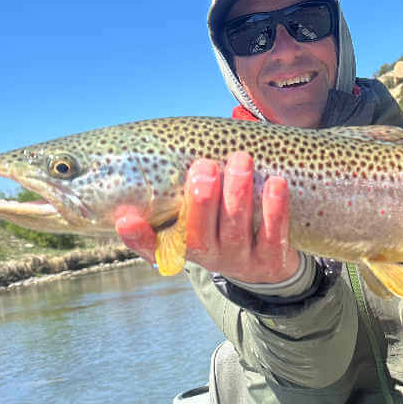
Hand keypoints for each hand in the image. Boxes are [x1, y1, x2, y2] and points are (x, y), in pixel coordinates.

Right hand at [115, 151, 300, 283]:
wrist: (268, 262)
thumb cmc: (225, 221)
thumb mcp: (201, 212)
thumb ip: (187, 187)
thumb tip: (173, 141)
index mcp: (182, 244)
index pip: (152, 247)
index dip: (137, 237)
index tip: (126, 218)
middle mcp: (208, 256)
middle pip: (198, 235)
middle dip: (201, 200)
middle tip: (205, 166)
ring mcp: (240, 261)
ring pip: (235, 231)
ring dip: (237, 195)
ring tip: (241, 160)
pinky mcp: (271, 261)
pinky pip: (273, 236)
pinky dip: (274, 210)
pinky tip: (276, 184)